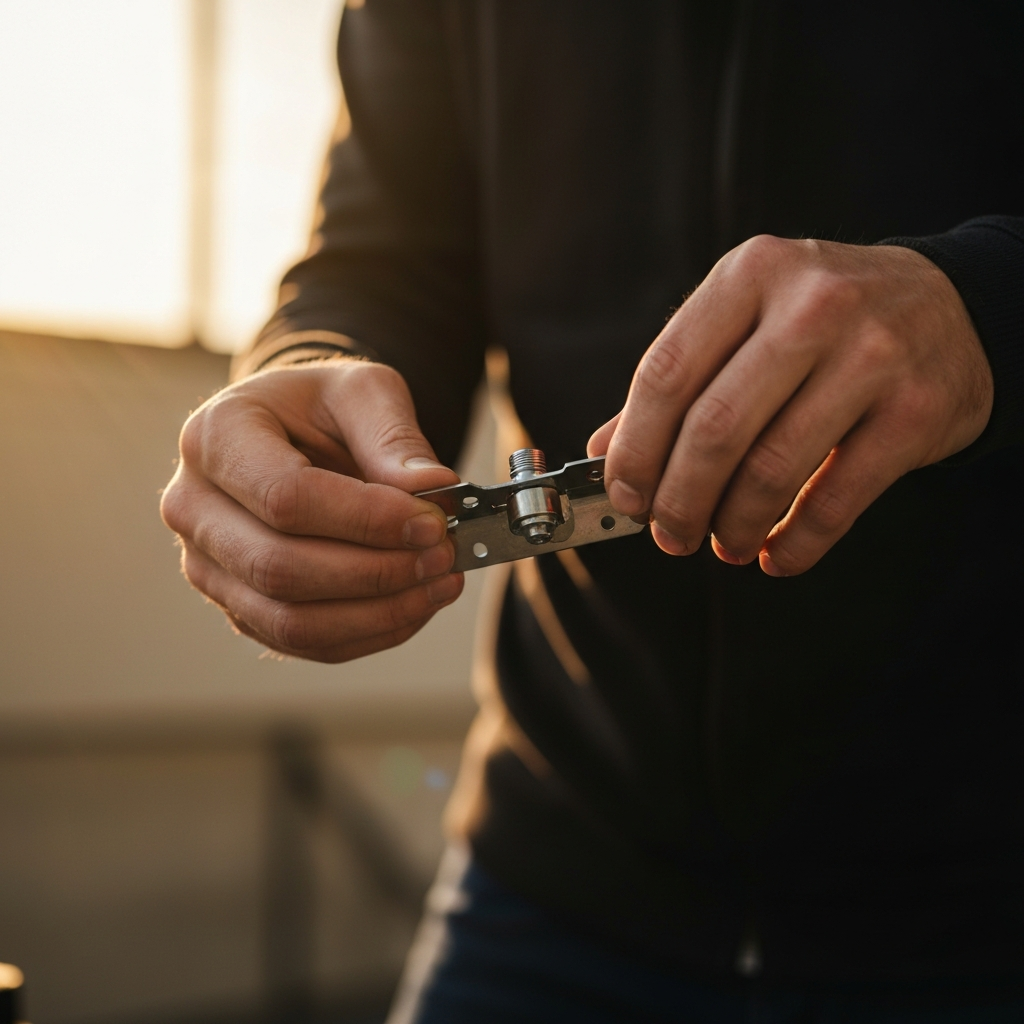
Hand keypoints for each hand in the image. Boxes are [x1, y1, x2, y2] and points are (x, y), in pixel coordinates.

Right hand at [160, 359, 463, 661]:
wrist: (292, 432)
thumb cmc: (322, 408)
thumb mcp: (362, 392)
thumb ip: (394, 438)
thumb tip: (436, 488)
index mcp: (215, 438)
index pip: (285, 498)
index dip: (366, 519)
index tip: (431, 521)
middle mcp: (193, 507)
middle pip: (280, 568)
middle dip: (376, 571)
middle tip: (444, 554)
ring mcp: (208, 566)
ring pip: (289, 620)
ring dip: (378, 613)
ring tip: (440, 583)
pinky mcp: (239, 606)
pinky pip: (303, 642)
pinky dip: (369, 632)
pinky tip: (416, 605)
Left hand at [589, 237, 992, 575]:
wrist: (952, 306)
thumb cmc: (825, 321)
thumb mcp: (746, 320)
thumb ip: (679, 380)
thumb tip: (606, 451)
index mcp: (749, 275)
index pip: (666, 374)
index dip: (635, 449)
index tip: (625, 496)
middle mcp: (811, 306)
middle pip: (714, 428)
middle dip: (678, 499)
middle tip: (669, 534)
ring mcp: (871, 354)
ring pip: (771, 468)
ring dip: (733, 526)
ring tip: (723, 545)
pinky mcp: (915, 410)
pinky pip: (836, 499)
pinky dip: (797, 543)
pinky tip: (777, 555)